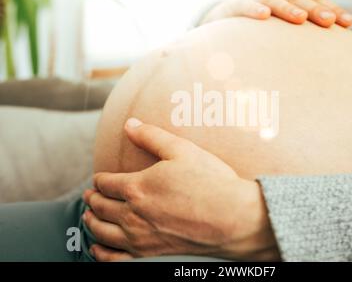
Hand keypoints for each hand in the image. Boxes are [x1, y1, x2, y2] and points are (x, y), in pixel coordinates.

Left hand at [83, 118, 279, 261]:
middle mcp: (133, 214)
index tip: (100, 178)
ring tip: (88, 216)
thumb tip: (129, 124)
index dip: (99, 179)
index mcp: (137, 186)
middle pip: (100, 206)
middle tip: (90, 195)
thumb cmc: (210, 183)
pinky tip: (97, 248)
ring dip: (91, 222)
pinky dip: (101, 252)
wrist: (233, 219)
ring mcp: (140, 238)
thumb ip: (151, 136)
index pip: (106, 182)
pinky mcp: (150, 255)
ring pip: (102, 231)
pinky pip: (114, 258)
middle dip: (92, 198)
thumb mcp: (182, 150)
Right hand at [201, 0, 351, 27]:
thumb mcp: (283, 32)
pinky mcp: (234, 5)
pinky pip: (245, 5)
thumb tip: (333, 56)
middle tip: (329, 21)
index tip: (348, 23)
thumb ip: (303, 38)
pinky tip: (264, 16)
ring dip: (288, 8)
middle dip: (316, 9)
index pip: (316, 0)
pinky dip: (254, 9)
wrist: (222, 24)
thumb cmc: (260, 31)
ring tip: (301, 19)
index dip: (332, 9)